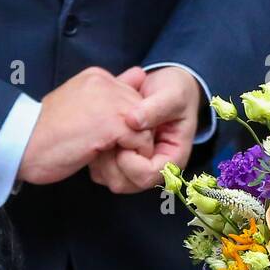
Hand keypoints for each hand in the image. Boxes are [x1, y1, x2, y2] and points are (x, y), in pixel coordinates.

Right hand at [17, 66, 153, 185]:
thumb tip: (138, 74)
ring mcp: (111, 102)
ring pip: (146, 128)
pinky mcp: (113, 124)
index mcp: (97, 77)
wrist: (20, 144)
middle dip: (133, 135)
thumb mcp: (80, 104)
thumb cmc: (46, 131)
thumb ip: (108, 93)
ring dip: (133, 148)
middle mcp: (107, 83)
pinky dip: (131, 157)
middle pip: (144, 112)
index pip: (132, 97)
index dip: (125, 123)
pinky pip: (141, 143)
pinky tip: (108, 162)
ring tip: (107, 157)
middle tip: (109, 151)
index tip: (105, 138)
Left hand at [91, 66, 202, 192]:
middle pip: (125, 184)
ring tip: (101, 130)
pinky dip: (94, 154)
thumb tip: (132, 121)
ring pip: (108, 178)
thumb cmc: (176, 92)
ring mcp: (135, 166)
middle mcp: (153, 168)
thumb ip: (156, 108)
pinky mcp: (120, 160)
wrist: (165, 85)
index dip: (131, 160)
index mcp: (172, 158)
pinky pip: (100, 170)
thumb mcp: (173, 95)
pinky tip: (97, 131)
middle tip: (106, 134)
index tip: (124, 135)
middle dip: (111, 161)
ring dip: (100, 157)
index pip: (147, 175)